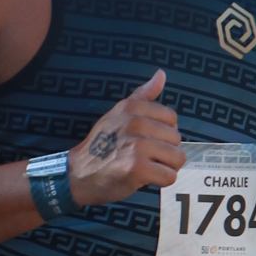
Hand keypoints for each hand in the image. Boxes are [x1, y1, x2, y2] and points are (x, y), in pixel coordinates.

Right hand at [68, 70, 182, 206]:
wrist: (78, 174)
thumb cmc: (100, 145)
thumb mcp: (118, 113)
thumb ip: (142, 95)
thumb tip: (161, 74)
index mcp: (132, 108)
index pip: (171, 118)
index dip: (164, 133)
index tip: (148, 140)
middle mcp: (135, 124)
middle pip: (176, 139)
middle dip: (166, 152)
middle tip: (146, 157)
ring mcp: (137, 146)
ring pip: (177, 158)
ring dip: (165, 167)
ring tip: (147, 167)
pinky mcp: (138, 168)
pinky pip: (169, 176)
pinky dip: (161, 181)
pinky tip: (146, 178)